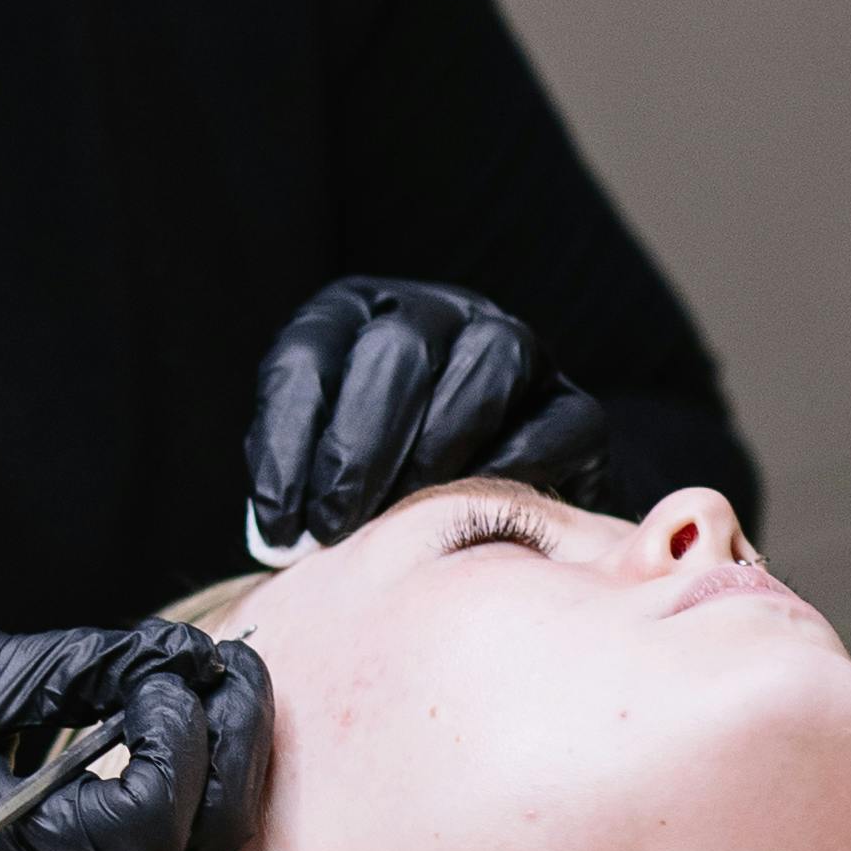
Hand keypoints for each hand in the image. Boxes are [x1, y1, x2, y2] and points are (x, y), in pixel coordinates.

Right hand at [0, 617, 275, 850]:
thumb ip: (75, 669)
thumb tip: (178, 653)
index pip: (159, 815)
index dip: (184, 730)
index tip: (167, 667)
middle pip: (209, 836)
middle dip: (234, 737)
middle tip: (226, 662)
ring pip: (203, 850)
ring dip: (221, 760)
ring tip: (200, 684)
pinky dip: (188, 787)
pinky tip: (169, 731)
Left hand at [244, 278, 607, 557]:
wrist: (483, 524)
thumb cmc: (374, 497)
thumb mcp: (315, 473)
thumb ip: (296, 488)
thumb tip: (277, 536)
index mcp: (356, 317)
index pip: (308, 356)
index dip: (288, 441)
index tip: (280, 525)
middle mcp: (439, 314)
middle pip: (400, 346)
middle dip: (359, 445)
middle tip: (335, 525)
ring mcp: (515, 349)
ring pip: (491, 361)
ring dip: (435, 447)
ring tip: (401, 516)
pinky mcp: (573, 406)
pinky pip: (559, 421)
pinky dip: (513, 465)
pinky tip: (471, 509)